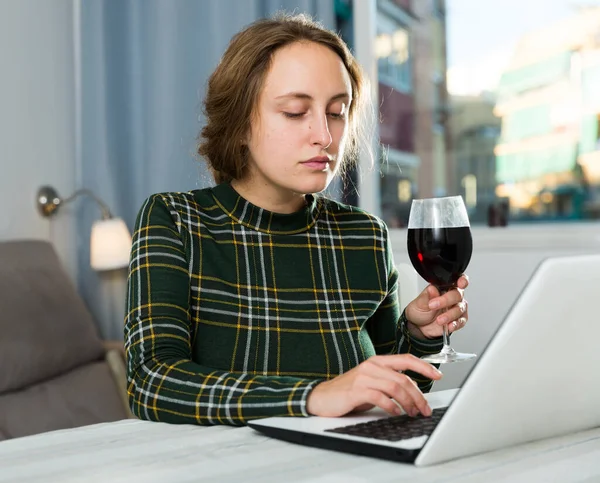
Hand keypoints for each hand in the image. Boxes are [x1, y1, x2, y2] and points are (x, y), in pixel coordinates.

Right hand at [306, 354, 442, 417]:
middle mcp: (372, 366)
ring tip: (412, 413)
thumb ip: (390, 383)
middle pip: (403, 379)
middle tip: (425, 409)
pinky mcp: (357, 390)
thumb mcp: (372, 383)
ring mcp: (364, 377)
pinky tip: (395, 413)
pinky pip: (381, 398)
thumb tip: (414, 393)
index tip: (438, 375)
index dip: (424, 367)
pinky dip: (392, 407)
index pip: (406, 359)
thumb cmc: (348, 392)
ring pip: (396, 388)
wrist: (322, 397)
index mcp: (377, 362)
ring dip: (408, 403)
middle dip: (418, 396)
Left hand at [404, 275, 469, 339]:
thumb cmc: (419, 311)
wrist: (418, 327)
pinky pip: (461, 321)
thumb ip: (426, 296)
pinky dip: (456, 324)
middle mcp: (452, 297)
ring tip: (439, 320)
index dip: (462, 280)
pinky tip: (449, 326)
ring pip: (460, 308)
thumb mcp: (419, 303)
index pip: (456, 281)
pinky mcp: (457, 320)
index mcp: (443, 288)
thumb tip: (432, 289)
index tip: (460, 284)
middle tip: (433, 305)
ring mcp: (455, 309)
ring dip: (450, 315)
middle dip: (446, 300)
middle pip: (458, 295)